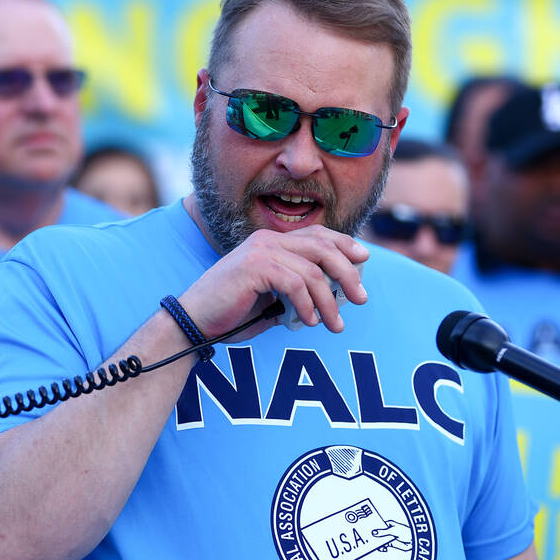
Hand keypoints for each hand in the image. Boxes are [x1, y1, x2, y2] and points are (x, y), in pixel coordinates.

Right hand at [178, 225, 368, 340]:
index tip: (364, 260)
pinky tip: (310, 321)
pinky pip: (295, 284)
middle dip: (347, 272)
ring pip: (313, 270)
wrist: (195, 320)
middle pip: (322, 247)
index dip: (344, 244)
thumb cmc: (232, 312)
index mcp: (271, 242)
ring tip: (335, 324)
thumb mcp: (272, 298)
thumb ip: (298, 291)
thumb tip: (334, 296)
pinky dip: (308, 304)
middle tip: (361, 298)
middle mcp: (267, 240)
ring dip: (330, 300)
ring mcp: (261, 251)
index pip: (317, 234)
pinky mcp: (255, 267)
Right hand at [372, 520, 412, 550]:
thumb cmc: (406, 532)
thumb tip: (374, 532)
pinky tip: (382, 548)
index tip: (367, 530)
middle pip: (378, 533)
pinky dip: (382, 547)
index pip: (378, 525)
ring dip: (377, 543)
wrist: (414, 541)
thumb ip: (383, 532)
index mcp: (388, 524)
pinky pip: (384, 546)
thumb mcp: (394, 531)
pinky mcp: (391, 544)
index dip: (373, 527)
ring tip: (376, 545)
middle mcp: (388, 530)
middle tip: (368, 539)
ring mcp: (389, 537)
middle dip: (374, 536)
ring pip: (380, 540)